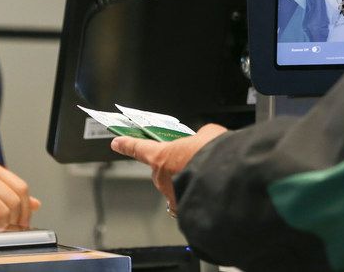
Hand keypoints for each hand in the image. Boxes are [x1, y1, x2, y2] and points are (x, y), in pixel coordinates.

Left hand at [110, 123, 227, 212]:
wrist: (226, 180)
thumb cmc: (213, 156)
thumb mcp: (208, 134)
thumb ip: (199, 137)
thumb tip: (204, 140)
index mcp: (162, 156)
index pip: (139, 148)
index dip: (127, 144)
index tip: (117, 143)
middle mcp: (162, 178)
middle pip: (163, 170)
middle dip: (175, 165)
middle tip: (194, 159)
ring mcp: (172, 196)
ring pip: (177, 186)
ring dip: (188, 180)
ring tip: (208, 174)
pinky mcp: (185, 209)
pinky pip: (187, 199)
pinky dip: (196, 193)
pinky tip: (209, 188)